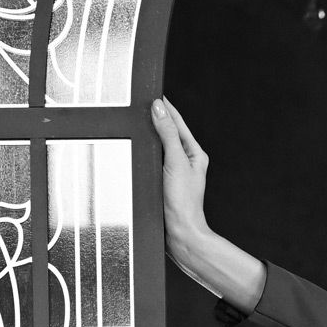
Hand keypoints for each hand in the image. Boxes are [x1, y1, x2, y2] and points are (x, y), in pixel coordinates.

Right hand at [149, 96, 263, 311]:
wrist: (180, 235)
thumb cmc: (183, 203)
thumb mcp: (175, 162)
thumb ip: (168, 135)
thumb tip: (159, 109)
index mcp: (194, 153)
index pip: (177, 122)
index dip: (164, 106)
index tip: (151, 91)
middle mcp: (185, 161)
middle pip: (167, 132)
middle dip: (153, 117)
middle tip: (137, 102)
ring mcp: (173, 172)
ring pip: (157, 147)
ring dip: (146, 135)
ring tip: (132, 120)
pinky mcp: (162, 183)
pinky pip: (150, 161)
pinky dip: (142, 152)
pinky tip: (132, 149)